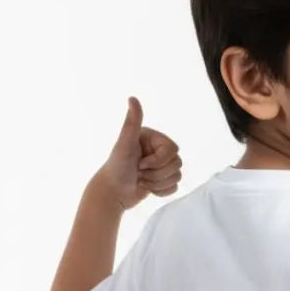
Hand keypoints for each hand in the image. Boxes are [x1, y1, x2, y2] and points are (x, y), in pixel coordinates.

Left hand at [96, 96, 182, 210]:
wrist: (112, 193)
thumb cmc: (116, 167)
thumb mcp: (124, 144)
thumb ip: (131, 123)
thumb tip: (132, 98)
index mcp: (153, 139)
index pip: (173, 150)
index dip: (158, 161)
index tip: (139, 163)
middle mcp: (158, 150)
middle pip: (177, 164)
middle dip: (156, 174)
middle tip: (139, 173)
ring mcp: (161, 166)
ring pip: (176, 176)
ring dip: (157, 183)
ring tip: (140, 180)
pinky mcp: (162, 180)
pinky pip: (174, 187)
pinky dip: (160, 191)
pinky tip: (146, 188)